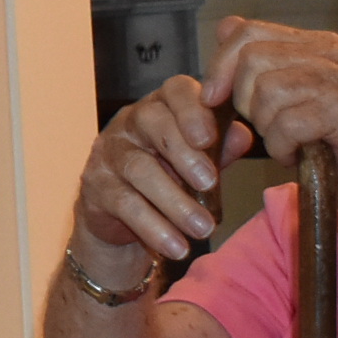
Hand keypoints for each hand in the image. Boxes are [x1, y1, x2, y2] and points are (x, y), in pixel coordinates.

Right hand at [72, 74, 223, 273]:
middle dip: (184, 152)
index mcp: (162, 107)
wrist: (120, 215)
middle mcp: (130, 122)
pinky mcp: (95, 186)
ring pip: (139, 168)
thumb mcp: (200, 160)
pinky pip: (125, 203)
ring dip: (174, 200)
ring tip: (203, 229)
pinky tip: (177, 247)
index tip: (209, 137)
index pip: (175, 91)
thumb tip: (242, 135)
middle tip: (210, 184)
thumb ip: (220, 148)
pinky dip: (154, 227)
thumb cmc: (169, 176)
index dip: (192, 109)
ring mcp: (108, 152)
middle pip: (152, 122)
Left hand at [209, 18, 337, 214]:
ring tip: (285, 140)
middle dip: (243, 100)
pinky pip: (289, 124)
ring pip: (268, 90)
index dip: (220, 64)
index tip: (211, 97)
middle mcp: (334, 55)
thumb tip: (224, 28)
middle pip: (253, 58)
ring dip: (265, 126)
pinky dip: (280, 145)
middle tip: (265, 125)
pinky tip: (293, 154)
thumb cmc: (321, 140)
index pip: (248, 31)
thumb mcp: (284, 95)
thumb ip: (257, 62)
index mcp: (316, 44)